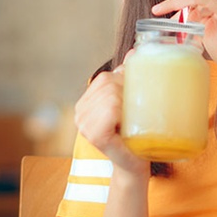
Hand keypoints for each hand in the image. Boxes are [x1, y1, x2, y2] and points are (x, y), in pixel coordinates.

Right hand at [74, 58, 149, 176]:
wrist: (134, 164)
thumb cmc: (133, 134)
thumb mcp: (130, 101)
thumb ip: (127, 78)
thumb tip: (135, 51)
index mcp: (85, 102)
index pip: (105, 78)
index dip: (124, 82)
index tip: (134, 99)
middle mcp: (79, 112)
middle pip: (108, 84)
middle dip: (128, 92)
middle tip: (137, 111)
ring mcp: (84, 124)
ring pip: (111, 96)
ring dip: (127, 104)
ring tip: (132, 119)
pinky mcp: (94, 135)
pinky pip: (111, 110)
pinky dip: (121, 113)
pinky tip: (125, 124)